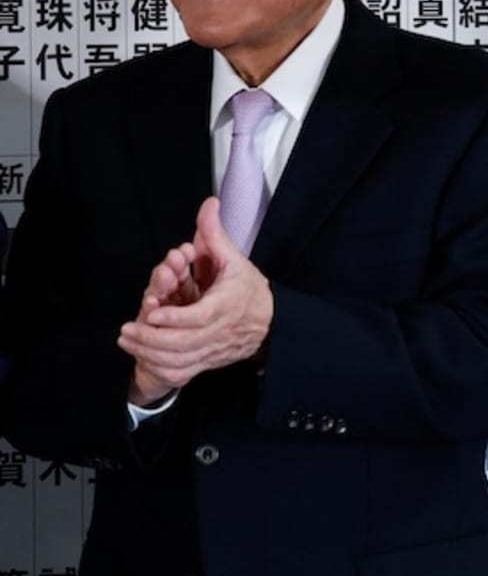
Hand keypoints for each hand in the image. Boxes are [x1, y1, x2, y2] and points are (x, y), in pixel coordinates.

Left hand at [119, 198, 274, 400]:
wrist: (271, 323)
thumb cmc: (248, 289)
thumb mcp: (233, 258)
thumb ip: (214, 233)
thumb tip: (209, 204)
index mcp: (227, 304)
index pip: (200, 316)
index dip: (174, 317)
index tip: (152, 310)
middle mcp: (221, 330)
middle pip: (185, 342)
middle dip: (153, 338)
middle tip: (128, 328)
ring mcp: (215, 349)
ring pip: (180, 360)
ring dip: (150, 352)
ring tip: (128, 339)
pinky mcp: (209, 361)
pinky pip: (183, 371)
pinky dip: (160, 366)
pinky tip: (142, 355)